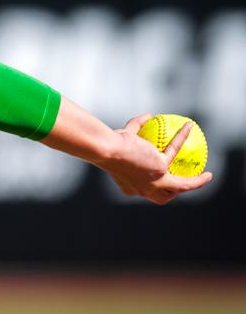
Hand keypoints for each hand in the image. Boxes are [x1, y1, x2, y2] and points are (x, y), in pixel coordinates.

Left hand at [99, 113, 213, 204]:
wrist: (106, 148)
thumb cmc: (108, 143)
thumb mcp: (122, 136)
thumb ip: (135, 126)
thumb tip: (147, 115)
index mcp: (131, 186)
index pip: (146, 190)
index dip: (154, 187)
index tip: (160, 178)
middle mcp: (142, 188)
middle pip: (162, 198)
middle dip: (175, 194)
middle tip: (186, 183)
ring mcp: (153, 181)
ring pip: (180, 187)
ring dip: (196, 184)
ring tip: (207, 176)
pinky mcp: (160, 168)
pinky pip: (175, 153)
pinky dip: (182, 139)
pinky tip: (187, 129)